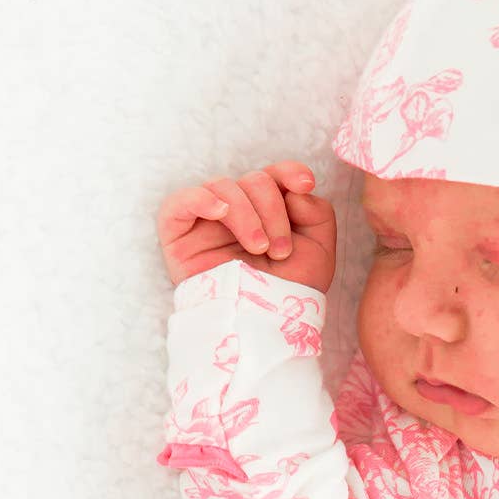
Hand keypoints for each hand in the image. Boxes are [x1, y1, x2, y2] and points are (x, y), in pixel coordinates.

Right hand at [156, 161, 336, 293]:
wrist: (261, 327)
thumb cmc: (287, 293)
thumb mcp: (319, 253)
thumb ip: (318, 213)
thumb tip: (295, 190)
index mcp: (267, 211)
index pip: (275, 175)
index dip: (289, 171)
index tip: (305, 184)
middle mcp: (238, 211)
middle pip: (254, 180)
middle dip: (273, 210)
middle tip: (280, 250)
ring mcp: (207, 220)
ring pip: (224, 187)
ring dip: (247, 215)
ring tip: (259, 249)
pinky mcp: (178, 232)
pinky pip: (182, 200)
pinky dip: (202, 199)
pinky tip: (220, 213)